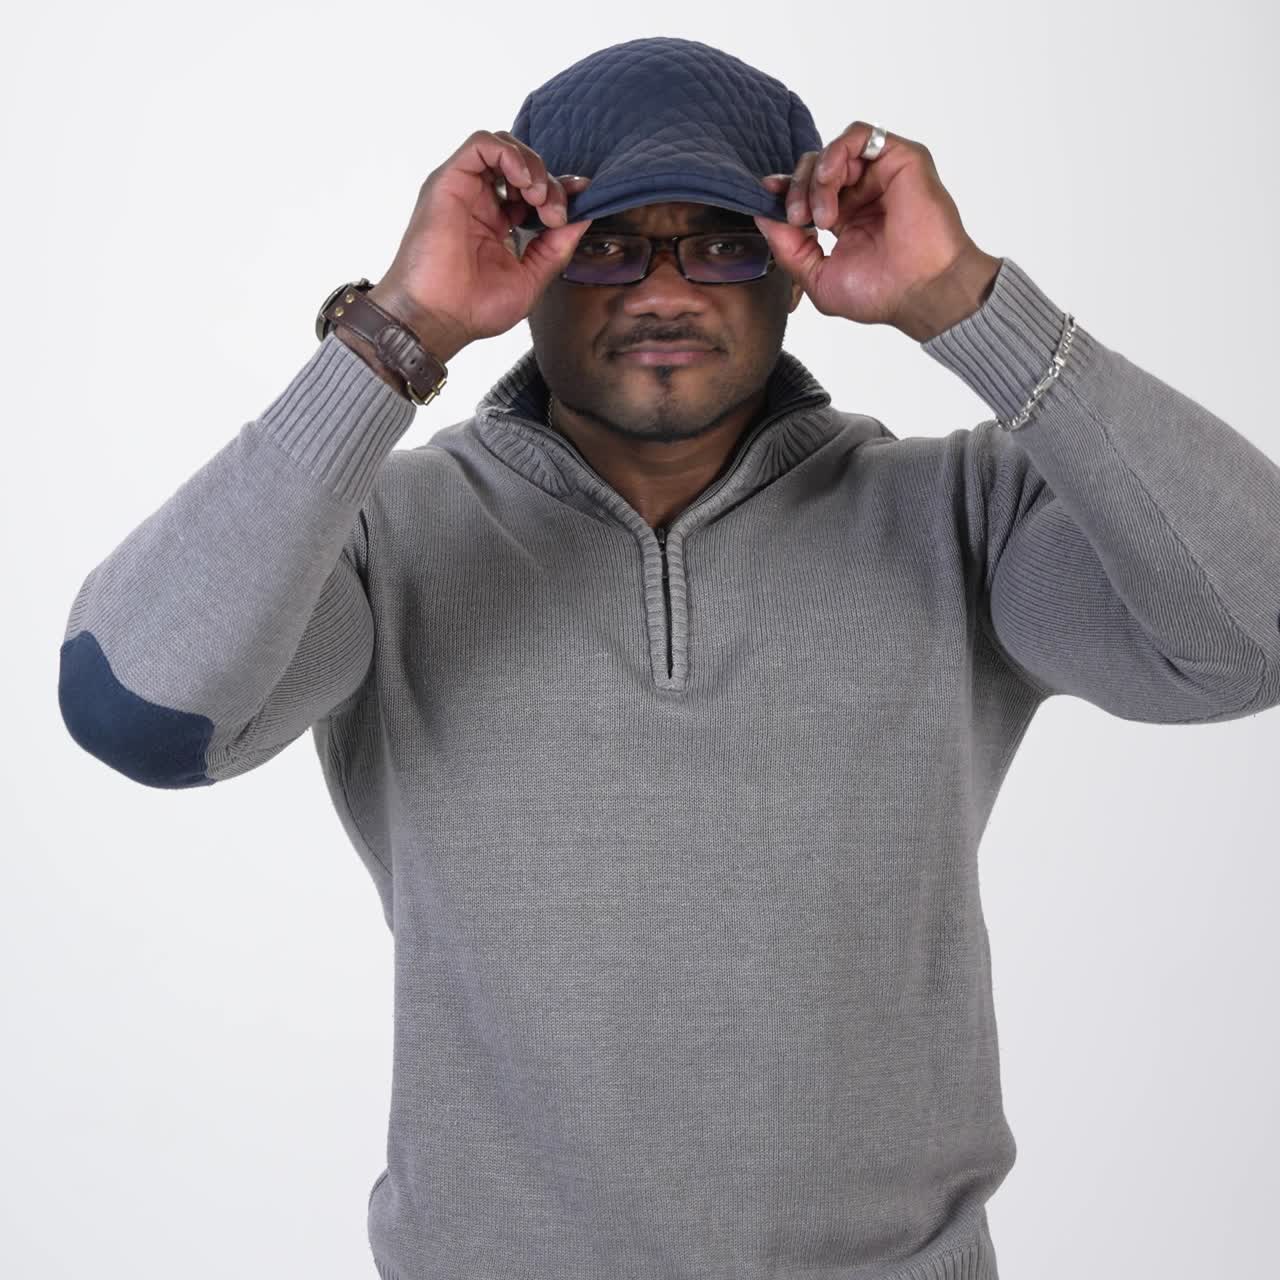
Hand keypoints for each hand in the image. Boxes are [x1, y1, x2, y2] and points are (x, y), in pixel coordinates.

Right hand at [367, 130, 593, 359]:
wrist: (437, 318)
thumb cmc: (474, 308)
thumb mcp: (531, 278)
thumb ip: (557, 247)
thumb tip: (583, 217)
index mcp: (498, 224)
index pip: (532, 189)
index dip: (559, 188)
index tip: (581, 197)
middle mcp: (480, 202)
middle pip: (522, 166)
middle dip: (549, 183)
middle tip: (555, 214)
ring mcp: (464, 189)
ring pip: (503, 147)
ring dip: (531, 164)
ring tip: (539, 197)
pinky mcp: (448, 180)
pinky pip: (481, 144)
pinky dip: (509, 153)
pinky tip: (523, 181)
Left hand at [753, 122, 1000, 340]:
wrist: (921, 292)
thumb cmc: (880, 294)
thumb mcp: (817, 277)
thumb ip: (788, 247)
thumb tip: (763, 216)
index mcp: (845, 217)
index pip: (807, 189)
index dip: (784, 190)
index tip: (767, 196)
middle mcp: (862, 193)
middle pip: (813, 167)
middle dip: (796, 190)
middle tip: (799, 221)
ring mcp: (881, 174)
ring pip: (831, 152)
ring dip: (814, 179)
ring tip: (821, 216)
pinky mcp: (900, 158)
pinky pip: (858, 134)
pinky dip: (835, 154)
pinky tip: (829, 182)